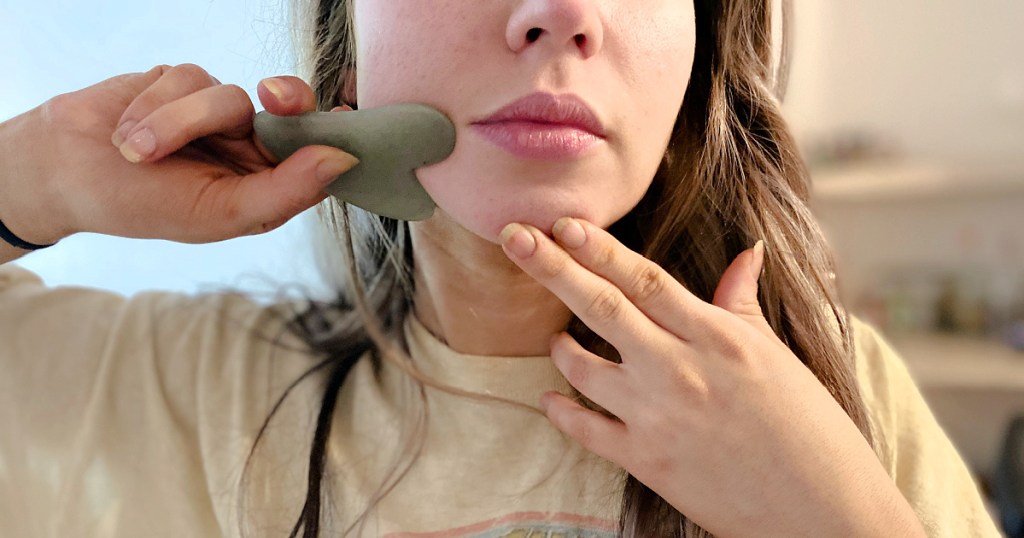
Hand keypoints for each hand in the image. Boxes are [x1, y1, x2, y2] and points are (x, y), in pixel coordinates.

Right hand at [1, 64, 356, 245]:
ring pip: (229, 95)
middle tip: (274, 98)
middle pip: (293, 110)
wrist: (67, 174)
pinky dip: (154, 105)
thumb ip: (285, 190)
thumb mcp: (219, 213)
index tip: (343, 121)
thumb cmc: (145, 206)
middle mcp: (251, 145)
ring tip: (139, 152)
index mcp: (269, 183)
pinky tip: (128, 131)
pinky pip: (188, 77)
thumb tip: (342, 159)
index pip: (319, 154)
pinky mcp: (184, 83)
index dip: (335, 134)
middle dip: (287, 101)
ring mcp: (218, 112)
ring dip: (179, 122)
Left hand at [498, 218, 924, 537]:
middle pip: (603, 308)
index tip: (563, 223)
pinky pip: (587, 430)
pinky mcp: (647, 462)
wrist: (823, 509)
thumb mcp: (778, 355)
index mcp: (718, 337)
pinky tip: (551, 398)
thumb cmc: (810, 428)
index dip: (600, 248)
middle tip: (514, 238)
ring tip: (555, 337)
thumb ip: (743, 303)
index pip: (645, 280)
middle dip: (553, 268)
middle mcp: (681, 370)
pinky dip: (563, 411)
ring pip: (585, 368)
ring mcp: (658, 417)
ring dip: (561, 348)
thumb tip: (747, 252)